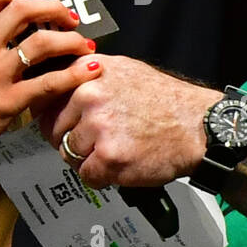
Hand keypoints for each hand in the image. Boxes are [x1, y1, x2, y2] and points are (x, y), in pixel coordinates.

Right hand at [0, 0, 100, 161]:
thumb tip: (7, 21)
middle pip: (23, 8)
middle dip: (55, 8)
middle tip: (70, 18)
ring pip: (42, 42)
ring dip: (71, 40)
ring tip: (83, 45)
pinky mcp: (7, 102)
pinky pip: (49, 82)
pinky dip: (76, 73)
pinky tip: (91, 70)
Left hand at [37, 55, 217, 187]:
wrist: (199, 126)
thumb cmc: (166, 101)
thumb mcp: (124, 70)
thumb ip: (89, 74)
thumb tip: (60, 82)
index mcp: (90, 72)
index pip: (48, 95)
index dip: (54, 114)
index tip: (64, 122)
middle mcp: (89, 94)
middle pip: (54, 128)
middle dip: (71, 140)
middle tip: (97, 143)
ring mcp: (98, 126)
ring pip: (68, 153)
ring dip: (87, 159)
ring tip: (114, 152)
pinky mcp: (108, 156)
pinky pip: (86, 175)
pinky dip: (101, 177)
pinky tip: (120, 166)